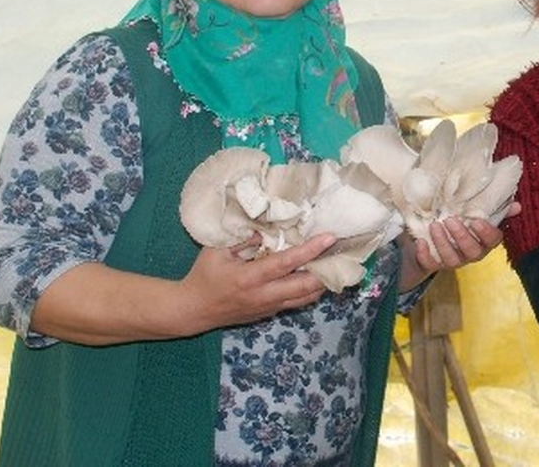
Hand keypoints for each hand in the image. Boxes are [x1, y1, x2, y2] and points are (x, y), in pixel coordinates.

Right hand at [179, 233, 334, 331]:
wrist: (193, 310)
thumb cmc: (204, 275)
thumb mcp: (216, 251)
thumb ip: (242, 238)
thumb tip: (266, 226)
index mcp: (249, 277)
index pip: (286, 264)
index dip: (309, 250)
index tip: (329, 237)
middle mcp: (263, 295)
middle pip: (305, 286)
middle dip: (327, 270)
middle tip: (344, 252)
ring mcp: (268, 307)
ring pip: (305, 298)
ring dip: (324, 282)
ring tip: (339, 263)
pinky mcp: (269, 313)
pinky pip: (297, 302)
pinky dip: (311, 290)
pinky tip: (320, 276)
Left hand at [401, 202, 520, 287]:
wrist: (435, 236)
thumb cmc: (462, 221)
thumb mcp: (477, 214)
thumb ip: (496, 209)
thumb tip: (517, 205)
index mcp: (485, 241)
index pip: (493, 241)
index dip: (487, 233)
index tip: (477, 221)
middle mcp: (471, 254)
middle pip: (472, 251)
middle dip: (461, 236)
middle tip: (450, 220)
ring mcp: (454, 261)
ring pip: (452, 260)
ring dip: (442, 243)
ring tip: (434, 225)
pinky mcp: (436, 264)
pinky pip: (431, 265)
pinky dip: (425, 255)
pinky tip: (420, 241)